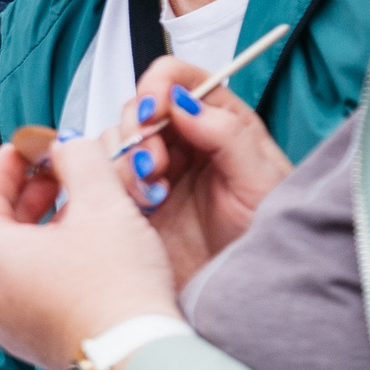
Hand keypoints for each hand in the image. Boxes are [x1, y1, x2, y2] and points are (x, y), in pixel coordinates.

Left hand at [0, 135, 180, 369]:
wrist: (142, 359)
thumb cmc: (118, 287)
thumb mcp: (103, 203)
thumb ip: (80, 160)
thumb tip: (67, 146)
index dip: (5, 169)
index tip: (23, 150)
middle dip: (26, 197)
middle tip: (55, 175)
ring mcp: (7, 326)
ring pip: (12, 263)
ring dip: (37, 232)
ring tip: (75, 211)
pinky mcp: (31, 345)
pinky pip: (26, 293)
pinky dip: (44, 266)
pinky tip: (80, 254)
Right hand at [110, 59, 294, 289]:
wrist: (247, 291)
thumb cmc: (266, 237)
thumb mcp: (261, 182)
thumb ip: (229, 135)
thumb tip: (186, 102)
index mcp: (220, 123)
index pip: (178, 78)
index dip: (158, 85)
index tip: (154, 109)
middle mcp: (184, 141)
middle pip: (138, 106)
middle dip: (138, 130)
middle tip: (154, 162)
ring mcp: (156, 169)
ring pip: (116, 139)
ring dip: (127, 162)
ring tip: (154, 194)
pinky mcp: (134, 199)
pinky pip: (103, 176)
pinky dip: (115, 186)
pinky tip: (144, 208)